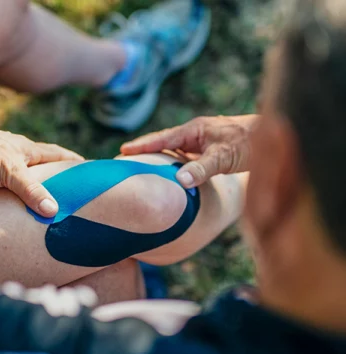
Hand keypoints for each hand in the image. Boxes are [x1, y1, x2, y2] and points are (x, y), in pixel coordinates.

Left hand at [0, 118, 83, 216]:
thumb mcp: (12, 171)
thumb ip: (32, 191)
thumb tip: (54, 211)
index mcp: (26, 149)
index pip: (55, 153)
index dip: (71, 161)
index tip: (86, 167)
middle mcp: (14, 154)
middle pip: (40, 164)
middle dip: (53, 174)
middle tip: (67, 186)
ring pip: (20, 177)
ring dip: (30, 186)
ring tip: (42, 200)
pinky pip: (2, 187)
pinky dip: (10, 195)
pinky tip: (12, 205)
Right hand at [121, 115, 258, 187]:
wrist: (274, 136)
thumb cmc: (250, 142)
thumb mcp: (224, 156)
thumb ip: (202, 168)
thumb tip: (179, 180)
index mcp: (194, 130)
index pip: (162, 138)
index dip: (142, 144)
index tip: (122, 150)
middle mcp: (195, 134)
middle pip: (163, 142)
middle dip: (145, 149)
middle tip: (124, 158)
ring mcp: (201, 142)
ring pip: (174, 150)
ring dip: (158, 157)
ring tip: (141, 167)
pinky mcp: (209, 151)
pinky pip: (185, 157)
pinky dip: (174, 164)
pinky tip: (171, 174)